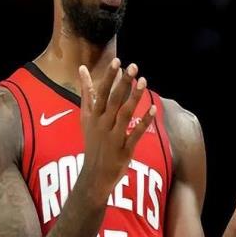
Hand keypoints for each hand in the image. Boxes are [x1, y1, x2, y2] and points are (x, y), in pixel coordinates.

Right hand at [78, 58, 155, 202]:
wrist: (93, 175)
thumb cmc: (92, 141)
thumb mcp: (85, 116)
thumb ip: (86, 93)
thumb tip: (82, 69)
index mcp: (93, 116)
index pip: (101, 92)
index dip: (109, 77)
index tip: (117, 61)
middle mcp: (102, 124)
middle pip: (113, 100)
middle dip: (122, 83)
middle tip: (133, 66)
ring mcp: (114, 137)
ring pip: (124, 114)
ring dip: (134, 98)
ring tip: (143, 81)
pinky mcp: (125, 150)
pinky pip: (135, 134)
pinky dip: (144, 122)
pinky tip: (153, 109)